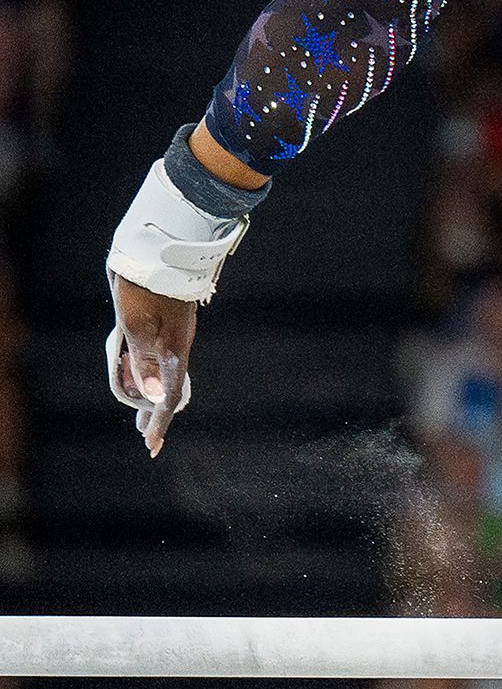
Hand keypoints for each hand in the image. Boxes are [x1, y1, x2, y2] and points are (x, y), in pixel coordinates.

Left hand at [110, 271, 196, 455]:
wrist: (162, 243)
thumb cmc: (145, 285)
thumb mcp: (137, 323)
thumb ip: (144, 361)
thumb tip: (153, 398)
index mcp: (173, 347)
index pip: (169, 393)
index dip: (160, 420)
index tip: (151, 446)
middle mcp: (177, 342)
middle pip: (169, 384)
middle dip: (157, 410)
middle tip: (145, 435)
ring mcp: (174, 330)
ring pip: (165, 369)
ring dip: (153, 390)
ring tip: (141, 409)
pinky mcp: (169, 319)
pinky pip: (161, 355)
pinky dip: (151, 371)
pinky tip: (143, 370)